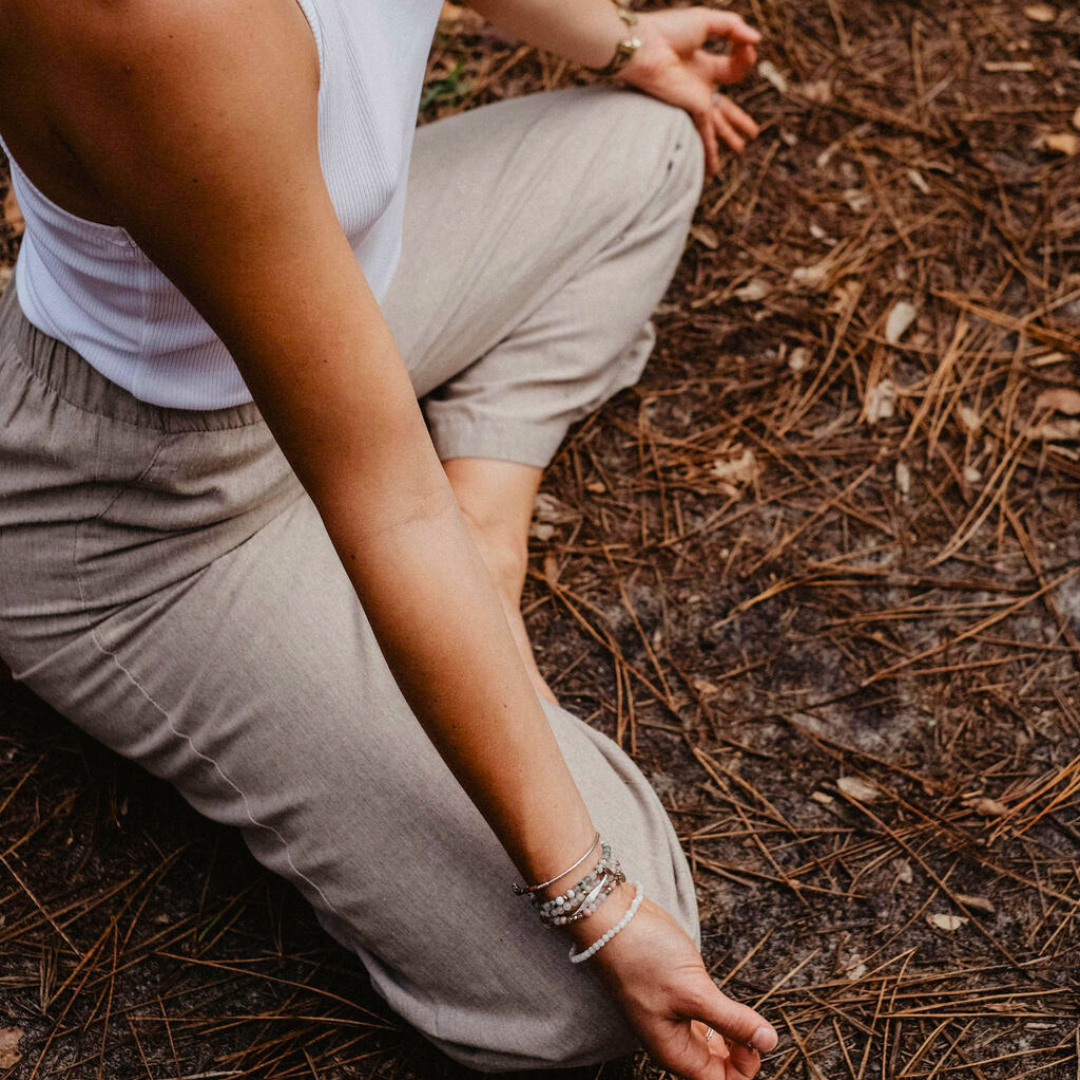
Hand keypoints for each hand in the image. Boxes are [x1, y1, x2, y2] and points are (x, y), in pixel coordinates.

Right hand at [586, 886, 777, 1078]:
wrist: (614, 918)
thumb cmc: (643, 958)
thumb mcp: (694, 991)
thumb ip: (733, 1020)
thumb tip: (770, 1042)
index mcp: (674, 1051)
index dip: (744, 1066)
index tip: (755, 1036)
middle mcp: (674, 1040)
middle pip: (719, 1064)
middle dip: (743, 1051)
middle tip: (754, 1022)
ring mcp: (675, 1016)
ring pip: (715, 1040)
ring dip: (735, 1031)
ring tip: (747, 1011)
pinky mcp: (678, 993)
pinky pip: (707, 1016)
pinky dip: (724, 1014)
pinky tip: (730, 999)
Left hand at [617, 8, 761, 176]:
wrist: (644, 47)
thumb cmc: (668, 30)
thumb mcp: (707, 21)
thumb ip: (734, 27)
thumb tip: (756, 41)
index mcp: (702, 65)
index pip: (733, 68)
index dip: (746, 57)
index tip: (748, 46)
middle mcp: (698, 87)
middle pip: (724, 107)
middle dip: (738, 119)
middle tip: (753, 133)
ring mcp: (694, 101)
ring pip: (716, 125)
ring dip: (728, 139)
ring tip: (740, 151)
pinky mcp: (691, 110)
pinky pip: (704, 135)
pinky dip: (710, 152)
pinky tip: (712, 170)